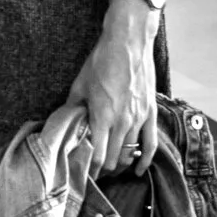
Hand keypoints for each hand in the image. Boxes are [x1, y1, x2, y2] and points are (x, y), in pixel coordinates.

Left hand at [66, 15, 158, 176]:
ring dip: (119, 165)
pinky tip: (139, 171)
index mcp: (102, 116)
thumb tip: (66, 122)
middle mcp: (121, 122)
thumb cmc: (102, 61)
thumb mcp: (80, 84)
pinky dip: (145, 161)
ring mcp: (138, 118)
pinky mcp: (150, 113)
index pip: (96, 156)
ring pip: (130, 153)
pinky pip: (150, 143)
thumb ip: (73, 107)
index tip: (83, 174)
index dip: (90, 170)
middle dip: (103, 170)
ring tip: (110, 169)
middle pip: (113, 160)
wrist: (128, 42)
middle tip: (94, 173)